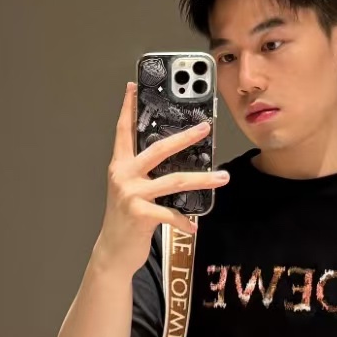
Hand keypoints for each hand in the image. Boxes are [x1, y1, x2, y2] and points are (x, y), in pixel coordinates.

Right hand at [96, 80, 227, 272]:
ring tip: (222, 177)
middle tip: (205, 127)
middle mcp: (123, 175)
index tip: (133, 86)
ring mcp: (130, 194)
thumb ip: (146, 171)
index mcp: (121, 165)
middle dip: (184, 136)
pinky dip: (184, 221)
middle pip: (158, 149)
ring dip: (202, 179)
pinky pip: (169, 214)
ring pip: (173, 181)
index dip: (128, 108)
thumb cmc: (127, 218)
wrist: (114, 250)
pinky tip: (195, 226)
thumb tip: (177, 156)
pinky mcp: (139, 214)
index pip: (124, 130)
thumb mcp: (132, 189)